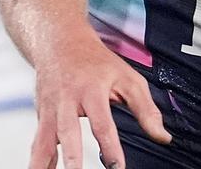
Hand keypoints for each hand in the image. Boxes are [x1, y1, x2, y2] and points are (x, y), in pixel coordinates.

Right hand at [32, 32, 170, 168]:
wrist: (61, 43)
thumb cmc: (97, 63)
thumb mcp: (128, 78)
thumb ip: (146, 109)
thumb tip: (163, 137)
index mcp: (92, 90)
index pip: (102, 124)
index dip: (110, 148)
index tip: (117, 167)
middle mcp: (68, 100)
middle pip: (68, 132)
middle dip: (72, 158)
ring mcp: (50, 109)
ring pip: (44, 141)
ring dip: (44, 163)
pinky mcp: (41, 117)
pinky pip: (37, 144)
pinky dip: (38, 162)